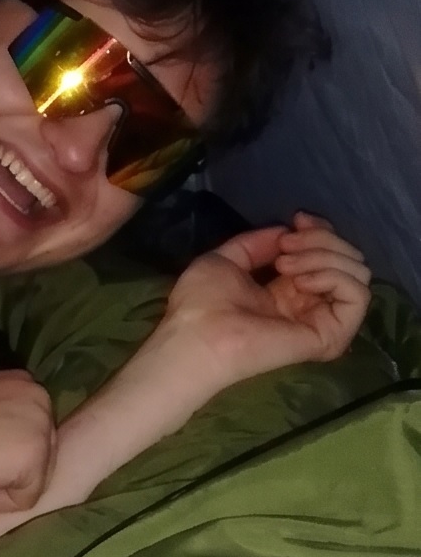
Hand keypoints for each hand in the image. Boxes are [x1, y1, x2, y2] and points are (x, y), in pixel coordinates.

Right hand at [0, 370, 57, 510]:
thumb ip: (1, 421)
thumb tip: (6, 449)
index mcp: (26, 384)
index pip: (29, 440)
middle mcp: (41, 398)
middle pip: (38, 462)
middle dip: (2, 470)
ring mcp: (42, 426)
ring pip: (32, 482)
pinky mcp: (34, 455)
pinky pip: (23, 501)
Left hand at [159, 212, 370, 386]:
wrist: (198, 336)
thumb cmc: (202, 303)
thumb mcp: (227, 258)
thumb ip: (258, 243)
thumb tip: (286, 231)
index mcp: (287, 289)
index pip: (328, 253)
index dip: (319, 230)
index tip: (297, 220)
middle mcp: (309, 303)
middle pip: (346, 258)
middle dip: (321, 239)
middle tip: (287, 246)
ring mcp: (322, 319)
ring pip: (358, 273)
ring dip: (324, 256)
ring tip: (286, 265)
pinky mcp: (331, 334)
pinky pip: (358, 295)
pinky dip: (335, 277)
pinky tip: (302, 282)